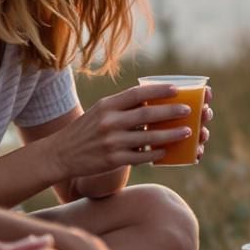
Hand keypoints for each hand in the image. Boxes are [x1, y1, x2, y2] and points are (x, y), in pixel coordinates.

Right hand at [59, 82, 204, 179]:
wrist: (61, 154)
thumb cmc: (86, 130)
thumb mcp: (99, 111)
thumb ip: (122, 106)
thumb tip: (152, 101)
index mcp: (107, 105)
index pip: (136, 93)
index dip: (158, 90)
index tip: (177, 89)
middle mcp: (109, 122)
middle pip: (147, 114)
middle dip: (171, 112)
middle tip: (188, 110)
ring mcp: (112, 142)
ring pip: (148, 137)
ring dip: (171, 134)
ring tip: (187, 131)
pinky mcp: (113, 160)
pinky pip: (141, 156)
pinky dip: (156, 153)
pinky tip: (168, 151)